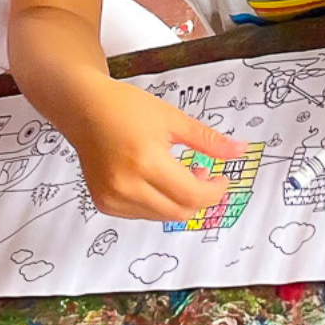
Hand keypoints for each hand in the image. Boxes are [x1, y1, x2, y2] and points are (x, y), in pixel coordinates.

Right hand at [70, 75, 247, 220]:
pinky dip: (157, 203)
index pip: (192, 196)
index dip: (214, 191)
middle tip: (203, 174)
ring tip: (179, 173)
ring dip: (178, 202)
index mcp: (146, 162)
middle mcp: (127, 185)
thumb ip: (208, 140)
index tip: (222, 178)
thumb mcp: (172, 119)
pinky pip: (142, 214)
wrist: (84, 108)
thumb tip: (240, 151)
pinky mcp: (104, 203)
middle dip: (199, 198)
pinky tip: (156, 180)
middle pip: (179, 212)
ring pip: (161, 217)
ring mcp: (113, 198)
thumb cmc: (125, 108)